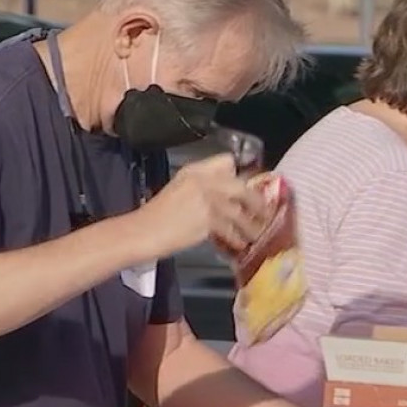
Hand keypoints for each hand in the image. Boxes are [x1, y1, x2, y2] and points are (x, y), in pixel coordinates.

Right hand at [133, 154, 271, 258]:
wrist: (141, 232)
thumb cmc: (156, 217)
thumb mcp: (179, 191)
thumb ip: (202, 189)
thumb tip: (229, 200)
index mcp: (194, 170)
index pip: (226, 162)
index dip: (241, 175)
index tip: (250, 189)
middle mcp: (203, 180)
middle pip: (242, 186)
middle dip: (257, 202)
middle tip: (265, 214)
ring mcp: (207, 198)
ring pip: (240, 212)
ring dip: (252, 226)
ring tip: (258, 235)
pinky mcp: (208, 218)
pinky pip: (231, 229)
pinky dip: (238, 238)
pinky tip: (240, 244)